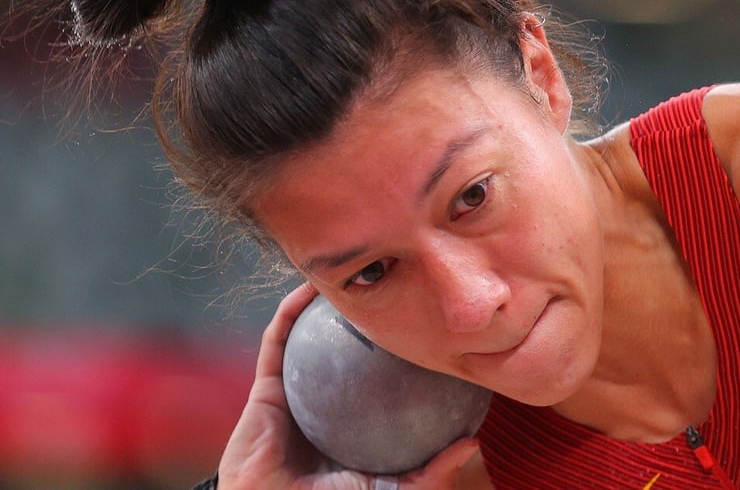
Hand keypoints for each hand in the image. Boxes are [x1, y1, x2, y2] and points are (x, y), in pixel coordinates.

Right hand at [216, 283, 481, 488]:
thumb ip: (430, 472)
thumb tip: (471, 442)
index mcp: (355, 422)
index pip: (381, 378)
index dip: (400, 349)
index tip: (424, 321)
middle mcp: (327, 401)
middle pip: (348, 351)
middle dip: (365, 316)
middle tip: (392, 285)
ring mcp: (295, 391)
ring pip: (311, 337)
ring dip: (325, 303)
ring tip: (351, 273)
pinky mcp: (264, 388)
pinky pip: (277, 342)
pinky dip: (290, 312)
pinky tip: (309, 289)